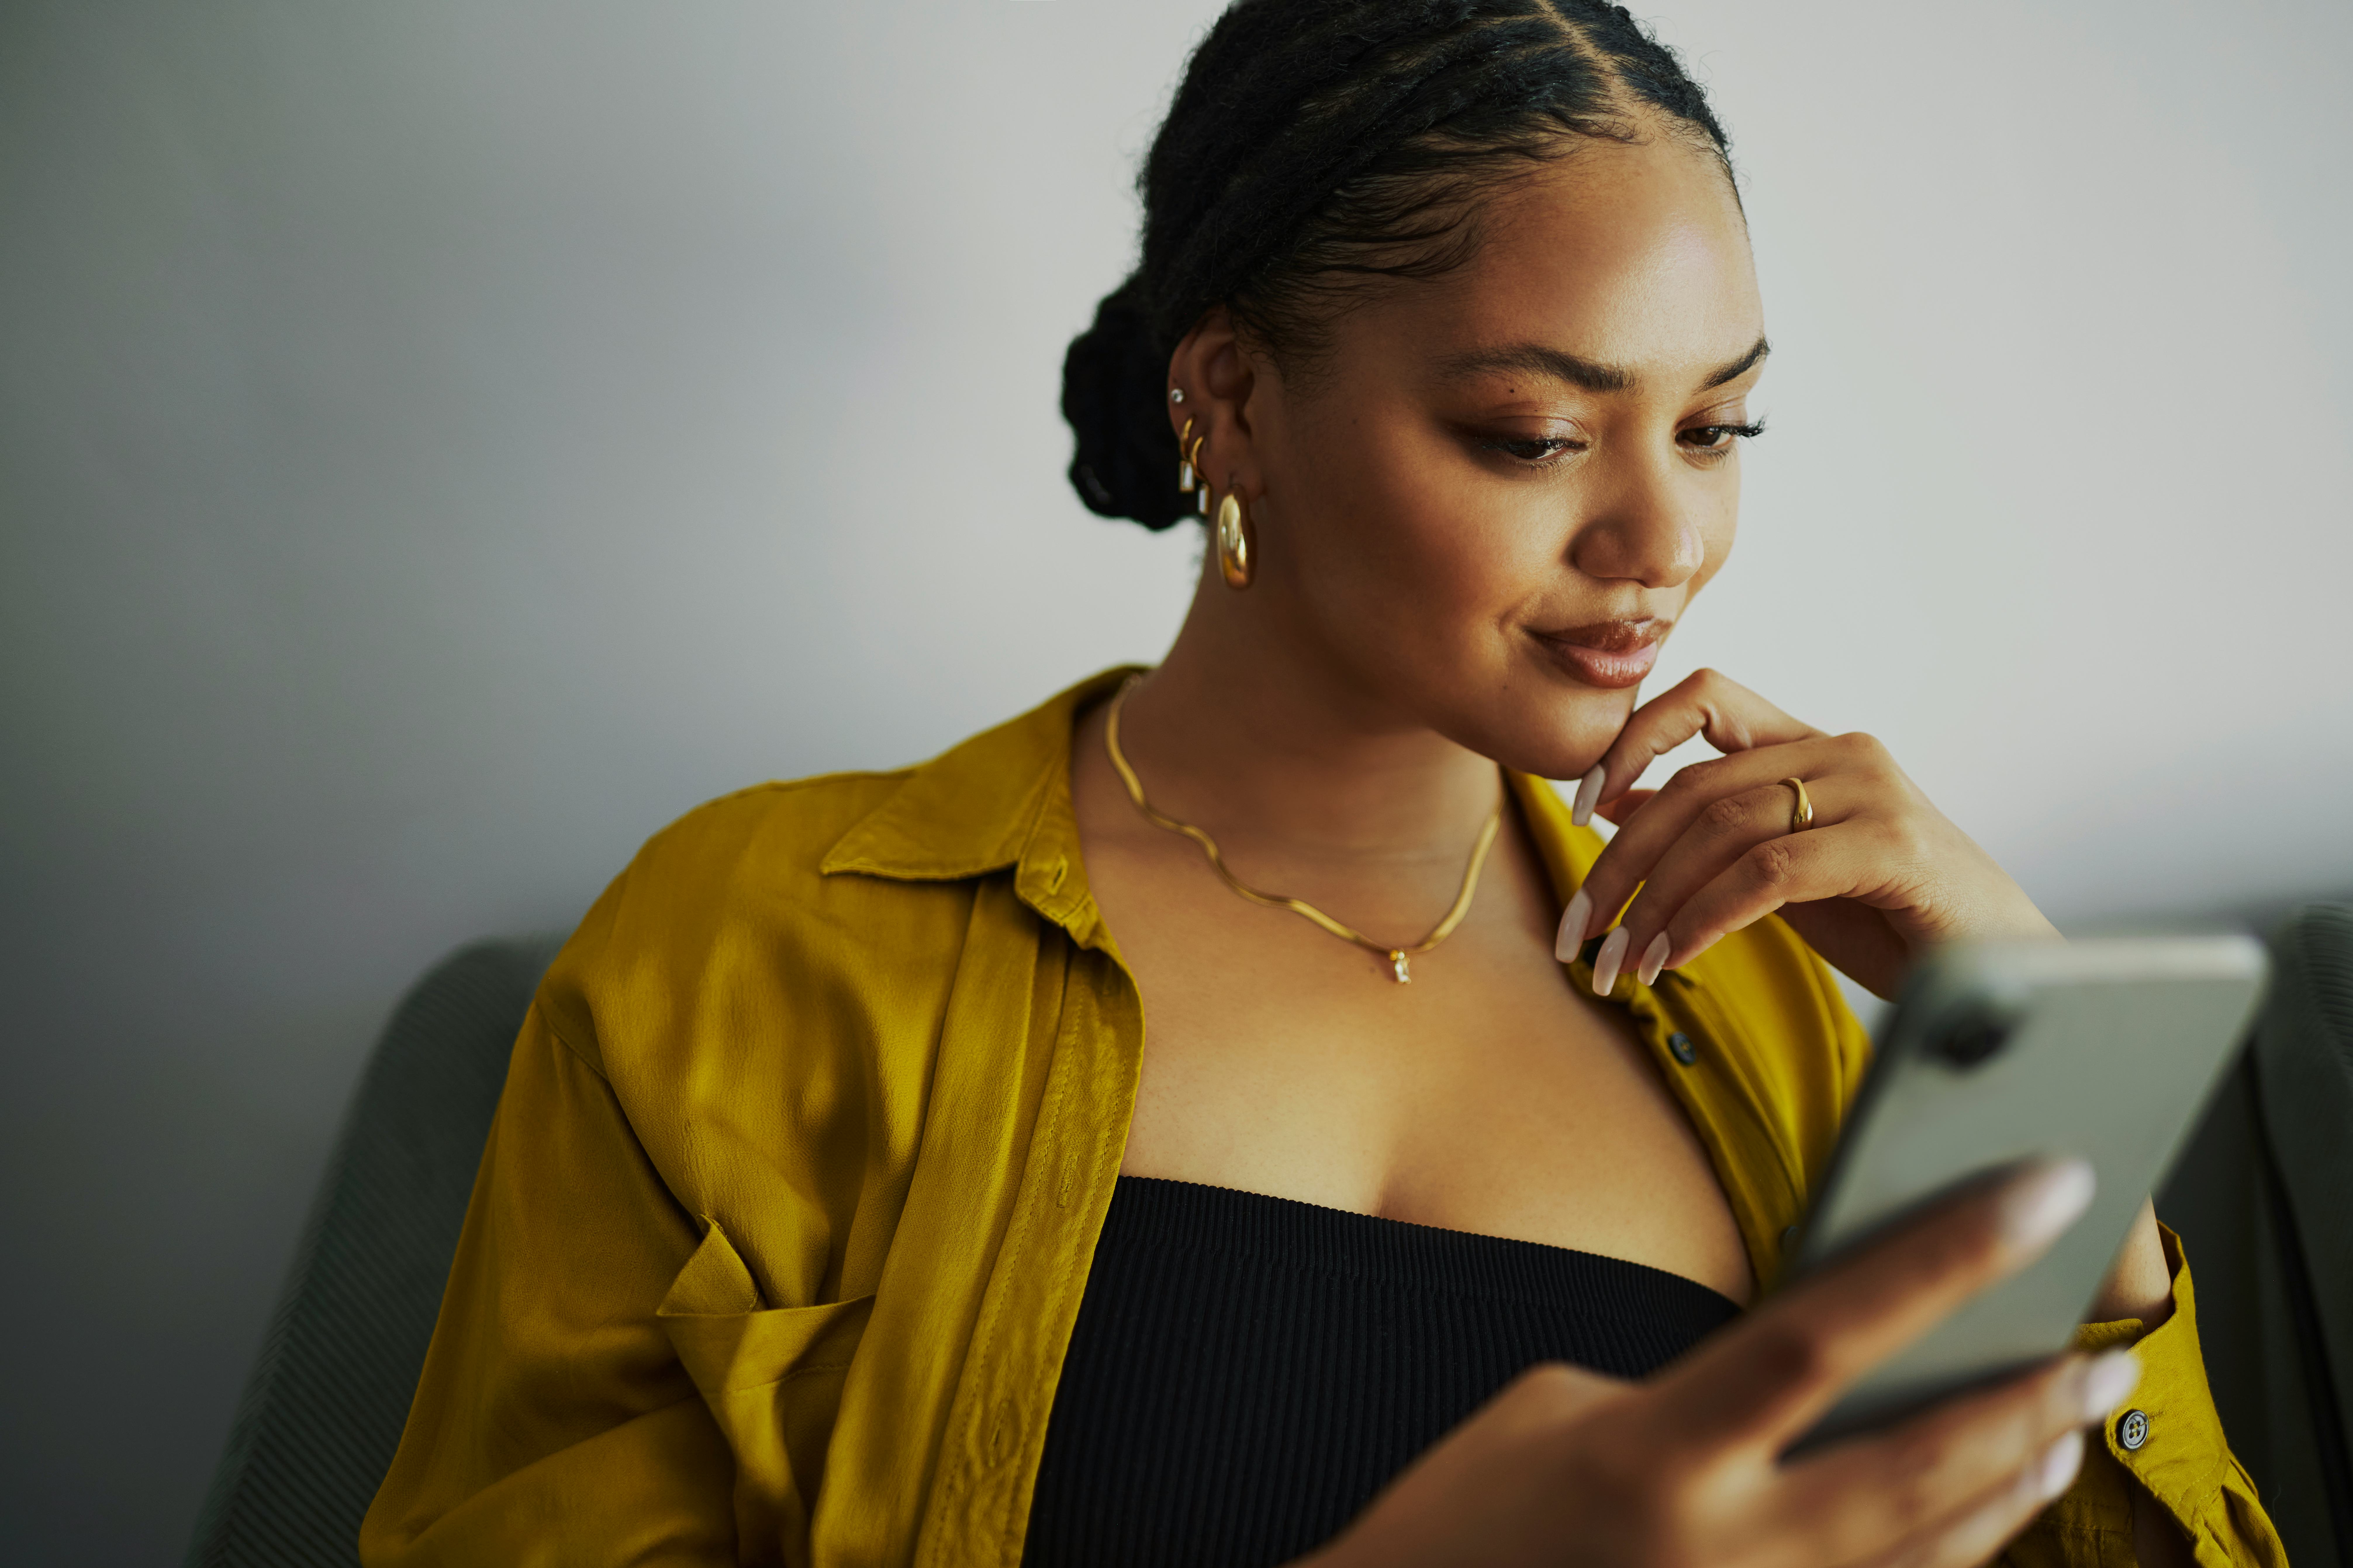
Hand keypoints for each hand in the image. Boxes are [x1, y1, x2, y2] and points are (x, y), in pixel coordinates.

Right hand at [1305, 1160, 2141, 1567]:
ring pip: (1927, 1543)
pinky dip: (1958, 1545)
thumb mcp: (1555, 1405)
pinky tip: (1999, 1504)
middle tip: (2104, 1345)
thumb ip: (1687, 1390)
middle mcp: (1723, 1547)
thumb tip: (1798, 1373)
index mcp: (1655, 1453)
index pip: (1825, 1332)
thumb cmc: (1464, 1512)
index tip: (2036, 1191)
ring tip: (2072, 1415)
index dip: (1942, 1256)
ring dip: (2012, 1476)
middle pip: (1917, 1461)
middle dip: (2024, 1398)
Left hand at [1559, 669, 2057, 998]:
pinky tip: (1674, 959)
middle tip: (1578, 934)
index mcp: (1815, 745)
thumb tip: (1617, 803)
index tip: (1574, 806)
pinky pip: (1767, 874)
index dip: (1628, 740)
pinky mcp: (1893, 847)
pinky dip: (1706, 918)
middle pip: (1694, 786)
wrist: (2003, 971)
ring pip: (1722, 829)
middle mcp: (1843, 751)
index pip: (1703, 698)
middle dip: (1621, 863)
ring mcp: (1874, 793)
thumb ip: (1715, 832)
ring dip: (1656, 905)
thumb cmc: (1893, 921)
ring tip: (1621, 964)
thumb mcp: (1783, 869)